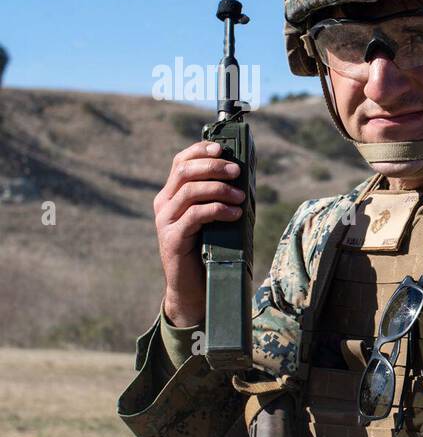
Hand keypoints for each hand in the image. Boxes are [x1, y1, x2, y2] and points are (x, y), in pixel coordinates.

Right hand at [154, 141, 246, 327]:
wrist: (194, 288)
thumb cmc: (209, 250)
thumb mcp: (215, 219)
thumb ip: (221, 198)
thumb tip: (245, 177)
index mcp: (172, 195)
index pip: (180, 162)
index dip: (200, 151)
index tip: (222, 149)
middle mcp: (165, 204)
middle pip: (185, 171)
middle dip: (213, 166)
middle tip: (237, 171)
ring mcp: (166, 221)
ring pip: (190, 190)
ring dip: (220, 189)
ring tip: (241, 197)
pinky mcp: (172, 238)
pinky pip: (195, 215)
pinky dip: (218, 209)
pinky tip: (235, 214)